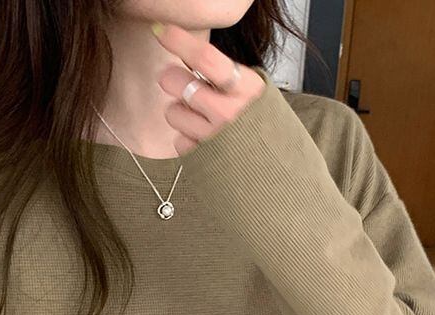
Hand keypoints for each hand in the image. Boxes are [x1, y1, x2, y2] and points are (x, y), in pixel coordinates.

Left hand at [150, 21, 265, 155]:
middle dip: (172, 78)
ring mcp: (215, 138)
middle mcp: (230, 113)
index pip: (207, 59)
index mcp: (246, 88)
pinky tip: (200, 137)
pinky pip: (179, 141)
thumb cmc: (257, 121)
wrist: (273, 163)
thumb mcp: (250, 89)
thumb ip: (223, 73)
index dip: (181, 42)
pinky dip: (185, 138)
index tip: (162, 32)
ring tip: (196, 114)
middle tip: (173, 79)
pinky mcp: (203, 159)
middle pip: (181, 85)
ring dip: (179, 111)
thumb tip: (188, 53)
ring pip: (173, 113)